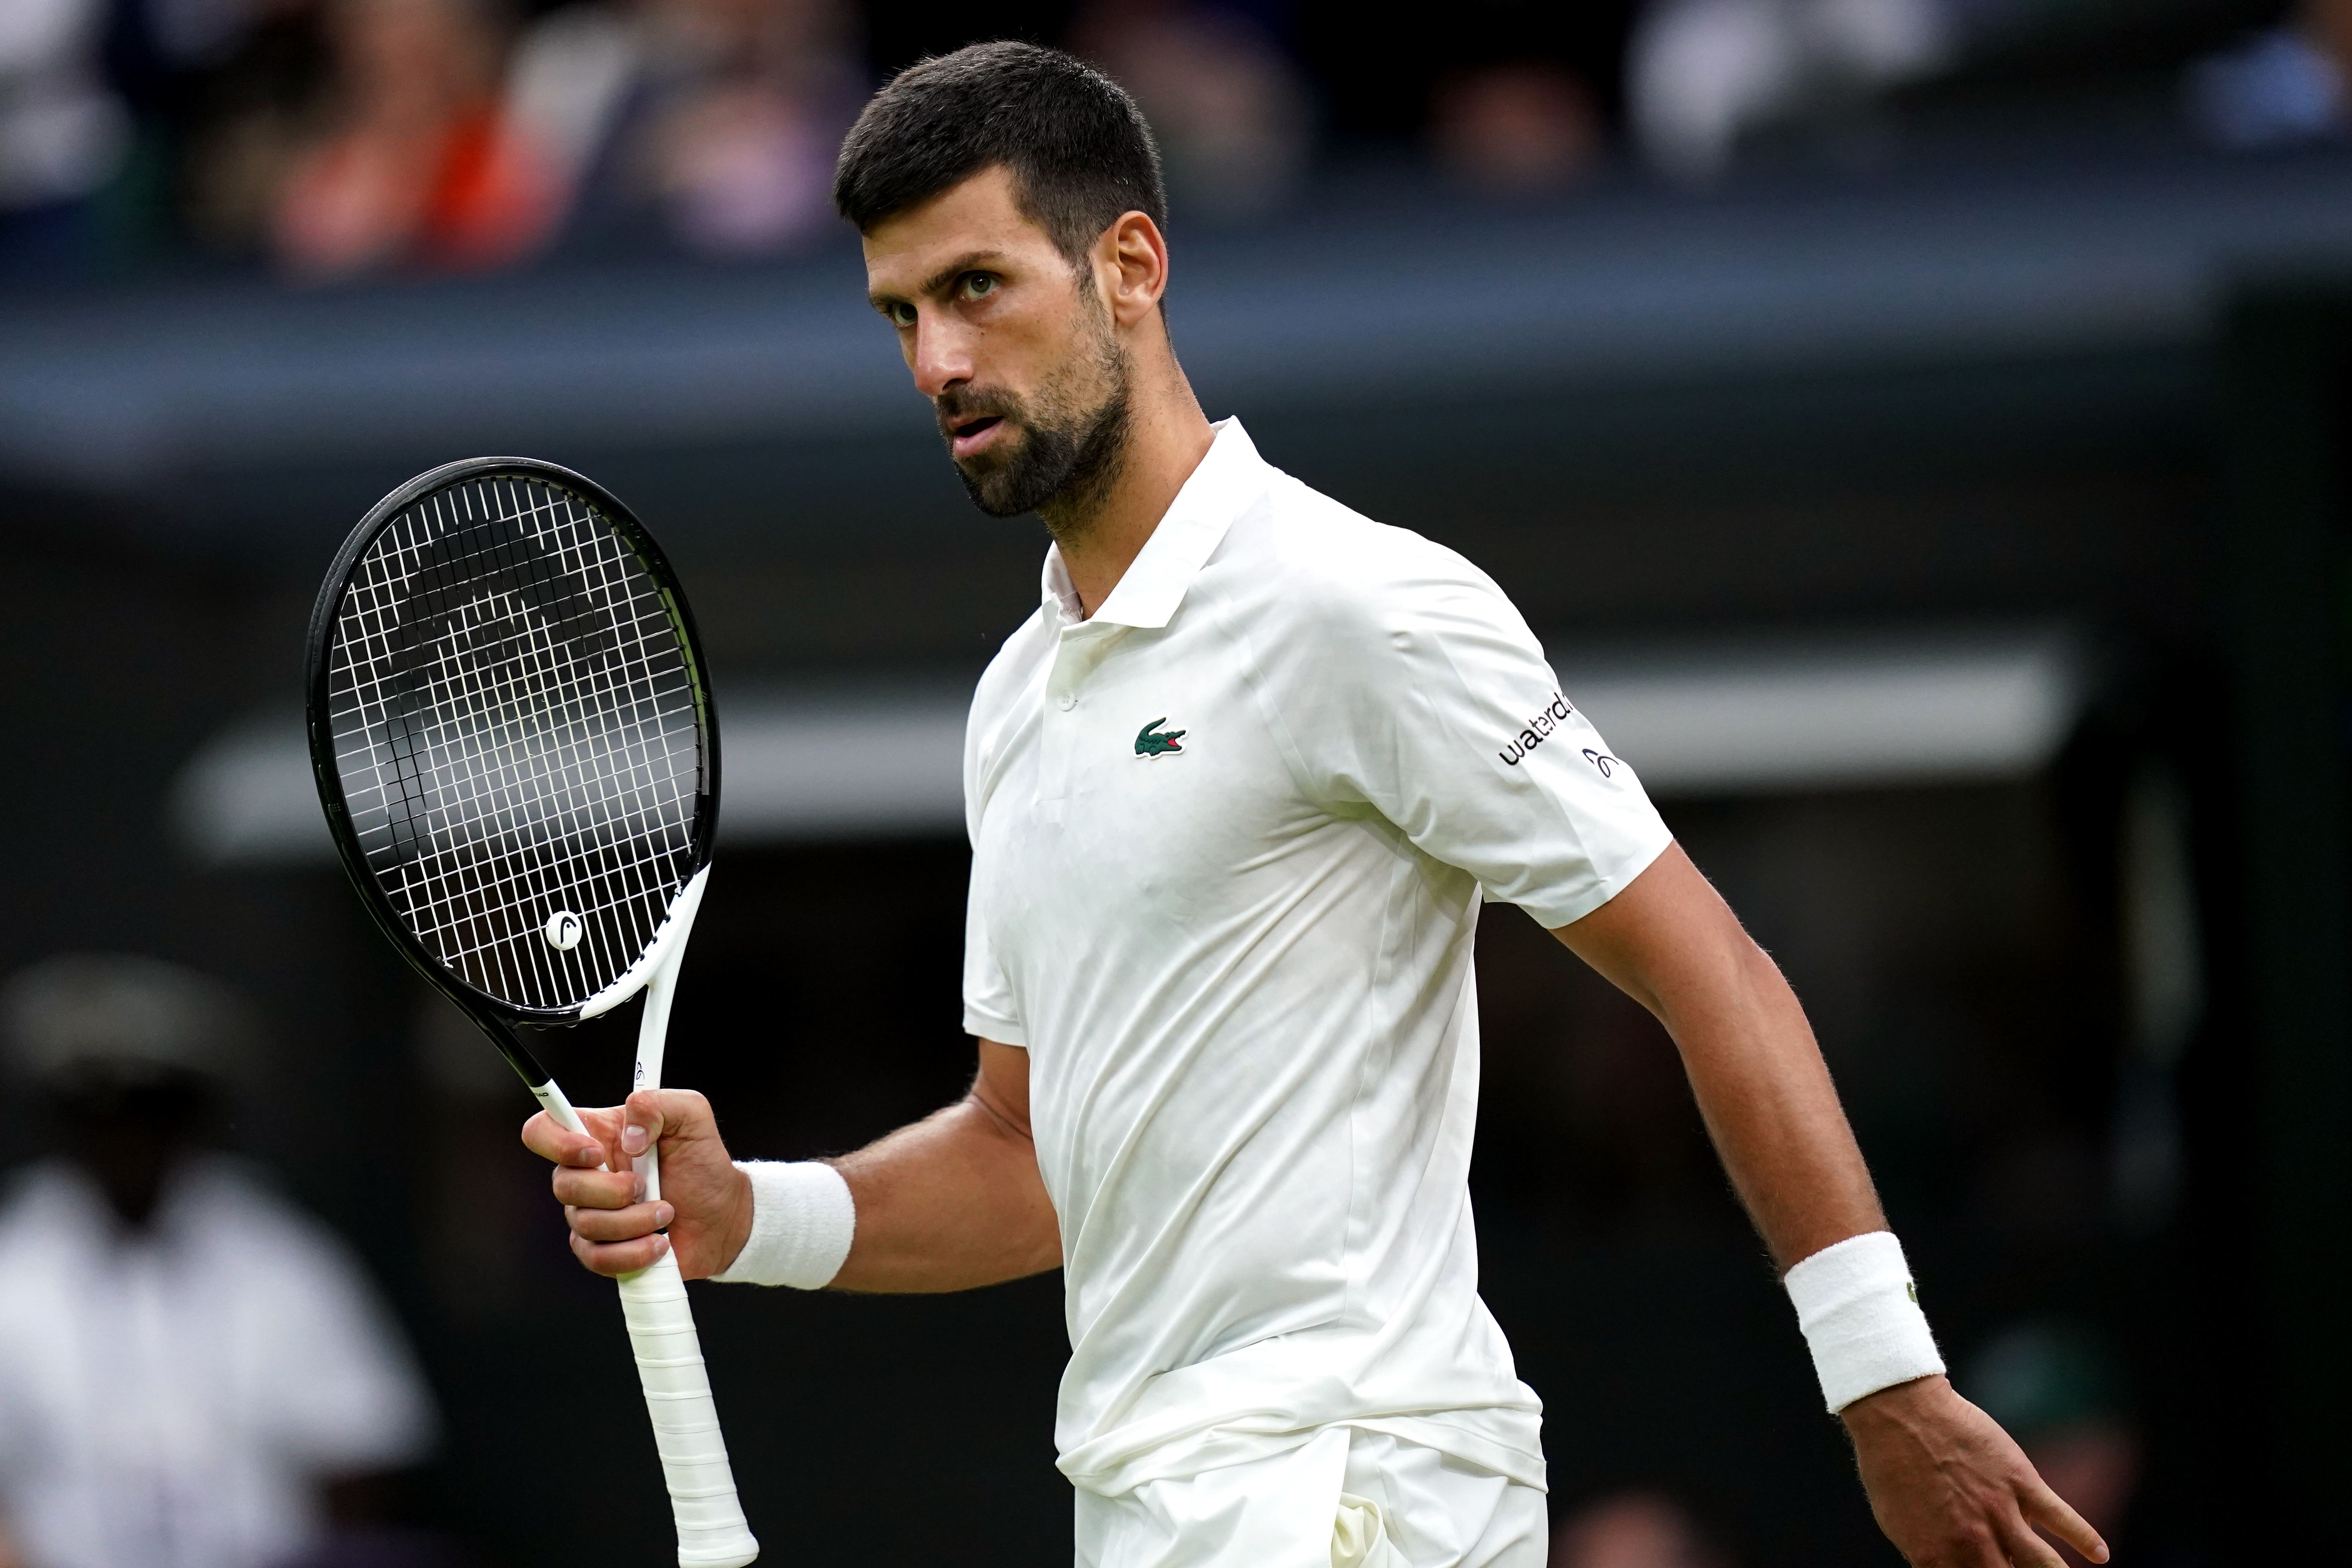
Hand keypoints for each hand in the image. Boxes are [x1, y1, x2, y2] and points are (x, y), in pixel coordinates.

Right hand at [520, 1088, 753, 1279]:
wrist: (724, 1216)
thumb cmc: (703, 1163)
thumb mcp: (692, 1116)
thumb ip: (658, 1103)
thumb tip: (629, 1134)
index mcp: (597, 1135)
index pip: (542, 1130)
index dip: (556, 1142)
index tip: (596, 1152)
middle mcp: (586, 1175)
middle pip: (562, 1184)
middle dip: (612, 1190)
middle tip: (646, 1185)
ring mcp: (590, 1214)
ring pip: (584, 1224)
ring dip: (634, 1221)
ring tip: (666, 1212)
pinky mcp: (602, 1250)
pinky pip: (597, 1258)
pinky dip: (634, 1253)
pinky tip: (659, 1243)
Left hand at [1843, 1375, 2108, 1566]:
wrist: (1900, 1412)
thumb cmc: (1890, 1465)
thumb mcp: (1899, 1523)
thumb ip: (1929, 1554)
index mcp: (1939, 1557)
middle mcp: (1974, 1542)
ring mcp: (2001, 1513)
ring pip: (2043, 1564)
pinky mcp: (2021, 1483)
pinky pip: (2062, 1517)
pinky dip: (2085, 1538)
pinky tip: (2100, 1554)